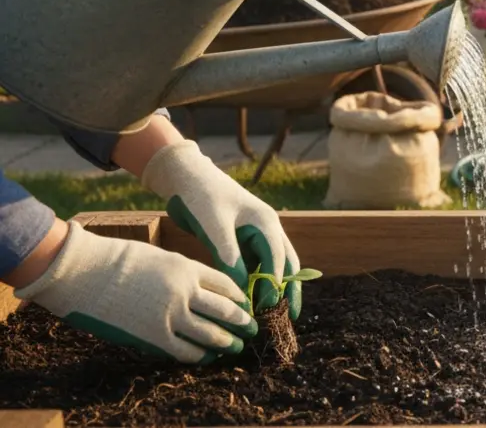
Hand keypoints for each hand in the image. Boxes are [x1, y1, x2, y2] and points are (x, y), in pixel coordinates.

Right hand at [14, 220, 255, 364]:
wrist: (85, 272)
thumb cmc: (118, 260)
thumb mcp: (161, 257)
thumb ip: (182, 272)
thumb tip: (199, 289)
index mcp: (188, 268)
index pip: (226, 285)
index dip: (239, 297)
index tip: (246, 304)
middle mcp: (185, 292)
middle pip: (225, 310)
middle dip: (242, 321)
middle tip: (252, 328)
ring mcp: (170, 315)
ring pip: (210, 333)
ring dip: (227, 341)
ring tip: (236, 345)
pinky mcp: (153, 336)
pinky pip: (185, 350)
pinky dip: (200, 355)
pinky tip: (207, 356)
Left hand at [140, 140, 303, 318]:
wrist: (186, 177)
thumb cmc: (201, 197)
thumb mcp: (214, 227)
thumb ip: (229, 257)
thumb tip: (241, 290)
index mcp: (266, 222)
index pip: (277, 261)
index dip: (273, 287)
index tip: (265, 309)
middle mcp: (268, 229)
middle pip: (287, 264)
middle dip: (290, 290)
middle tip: (291, 317)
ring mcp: (257, 234)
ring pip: (275, 266)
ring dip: (276, 288)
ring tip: (277, 313)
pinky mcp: (243, 240)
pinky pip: (257, 264)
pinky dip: (259, 282)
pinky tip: (254, 299)